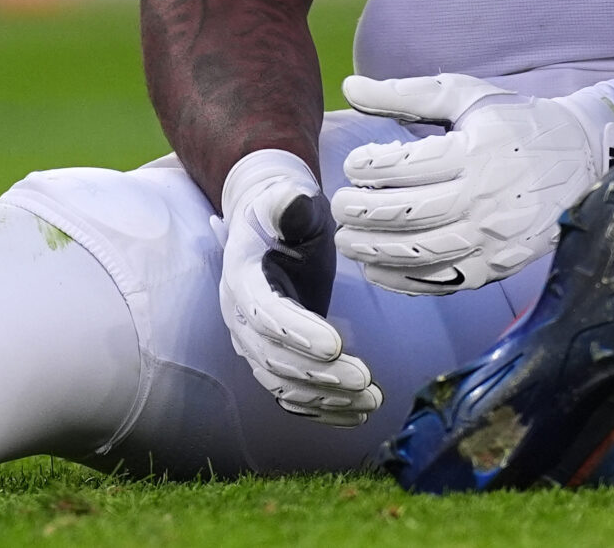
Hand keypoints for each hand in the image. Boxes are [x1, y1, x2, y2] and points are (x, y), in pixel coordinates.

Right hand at [215, 150, 379, 425]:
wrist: (268, 227)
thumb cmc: (283, 211)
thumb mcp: (286, 199)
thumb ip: (289, 204)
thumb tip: (291, 200)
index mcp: (241, 278)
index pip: (265, 314)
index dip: (297, 333)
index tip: (336, 345)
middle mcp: (240, 318)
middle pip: (274, 358)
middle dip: (320, 375)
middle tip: (365, 380)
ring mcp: (253, 344)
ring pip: (283, 385)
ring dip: (326, 398)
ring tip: (372, 400)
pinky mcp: (273, 359)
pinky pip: (292, 396)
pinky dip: (323, 410)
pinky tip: (359, 413)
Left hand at [333, 73, 613, 295]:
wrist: (583, 160)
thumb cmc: (518, 122)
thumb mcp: (467, 97)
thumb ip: (406, 94)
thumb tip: (349, 88)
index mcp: (476, 153)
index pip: (409, 166)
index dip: (371, 167)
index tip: (353, 165)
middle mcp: (484, 199)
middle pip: (409, 214)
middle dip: (363, 212)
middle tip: (338, 207)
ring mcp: (492, 239)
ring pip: (421, 253)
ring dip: (375, 250)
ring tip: (347, 240)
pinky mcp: (497, 267)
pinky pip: (442, 282)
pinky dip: (403, 280)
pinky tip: (377, 268)